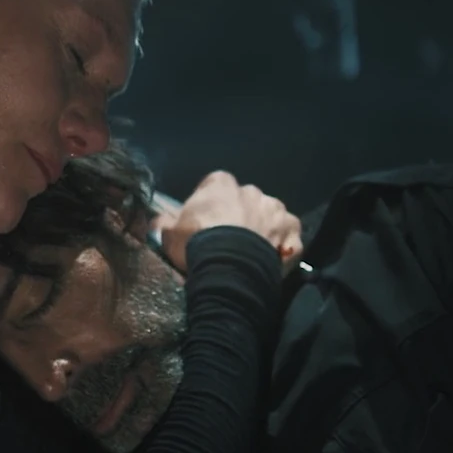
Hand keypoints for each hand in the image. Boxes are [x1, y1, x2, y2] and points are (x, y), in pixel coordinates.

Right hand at [152, 171, 302, 272]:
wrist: (229, 268)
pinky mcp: (292, 230)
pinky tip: (272, 259)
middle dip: (239, 215)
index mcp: (221, 184)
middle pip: (245, 200)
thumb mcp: (168, 233)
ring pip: (269, 216)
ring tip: (251, 252)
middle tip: (228, 240)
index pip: (214, 185)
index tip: (204, 222)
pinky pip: (288, 237)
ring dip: (263, 228)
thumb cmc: (196, 244)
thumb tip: (159, 220)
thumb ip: (164, 222)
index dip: (209, 204)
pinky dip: (283, 246)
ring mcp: (276, 209)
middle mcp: (252, 190)